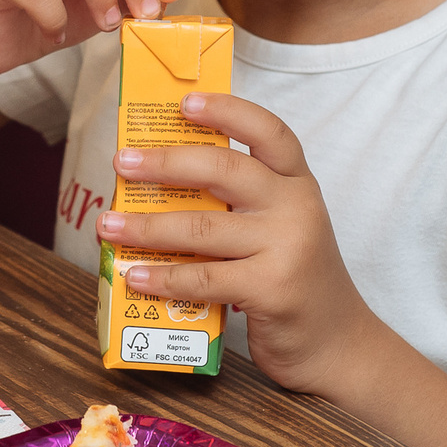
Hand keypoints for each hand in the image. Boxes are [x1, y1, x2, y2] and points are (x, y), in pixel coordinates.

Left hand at [100, 92, 365, 394]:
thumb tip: (160, 186)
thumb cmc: (293, 277)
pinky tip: (134, 275)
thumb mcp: (279, 227)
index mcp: (297, 183)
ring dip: (146, 226)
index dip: (227, 110)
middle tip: (121, 162)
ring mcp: (287, 249)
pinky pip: (204, 278)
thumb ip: (239, 204)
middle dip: (165, 162)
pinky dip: (163, 276)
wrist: (338, 344)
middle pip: (223, 169)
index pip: (268, 131)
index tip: (184, 103)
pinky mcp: (272, 290)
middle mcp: (296, 208)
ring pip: (201, 227)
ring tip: (108, 225)